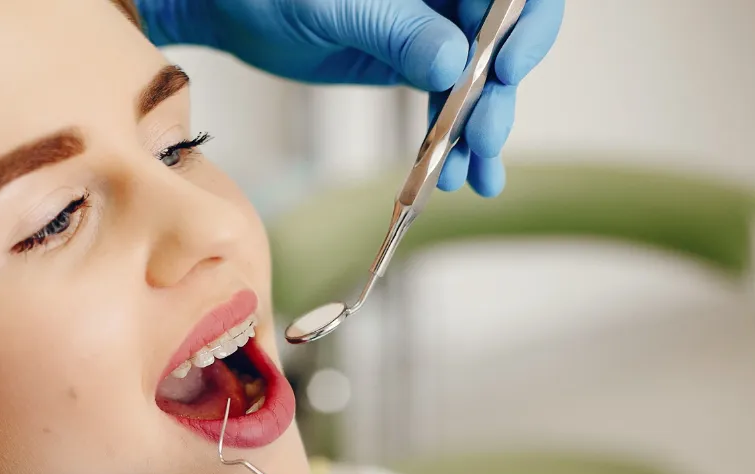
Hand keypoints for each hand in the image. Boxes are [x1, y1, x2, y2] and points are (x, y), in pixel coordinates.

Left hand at [139, 0, 564, 195]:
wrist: (229, 8)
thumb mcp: (331, 6)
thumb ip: (394, 28)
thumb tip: (452, 62)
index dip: (524, 28)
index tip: (505, 70)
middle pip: (503, 40)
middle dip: (498, 94)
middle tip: (482, 138)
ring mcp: (433, 26)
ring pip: (478, 79)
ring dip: (478, 131)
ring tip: (469, 175)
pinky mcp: (413, 60)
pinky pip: (447, 100)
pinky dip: (453, 140)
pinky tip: (457, 176)